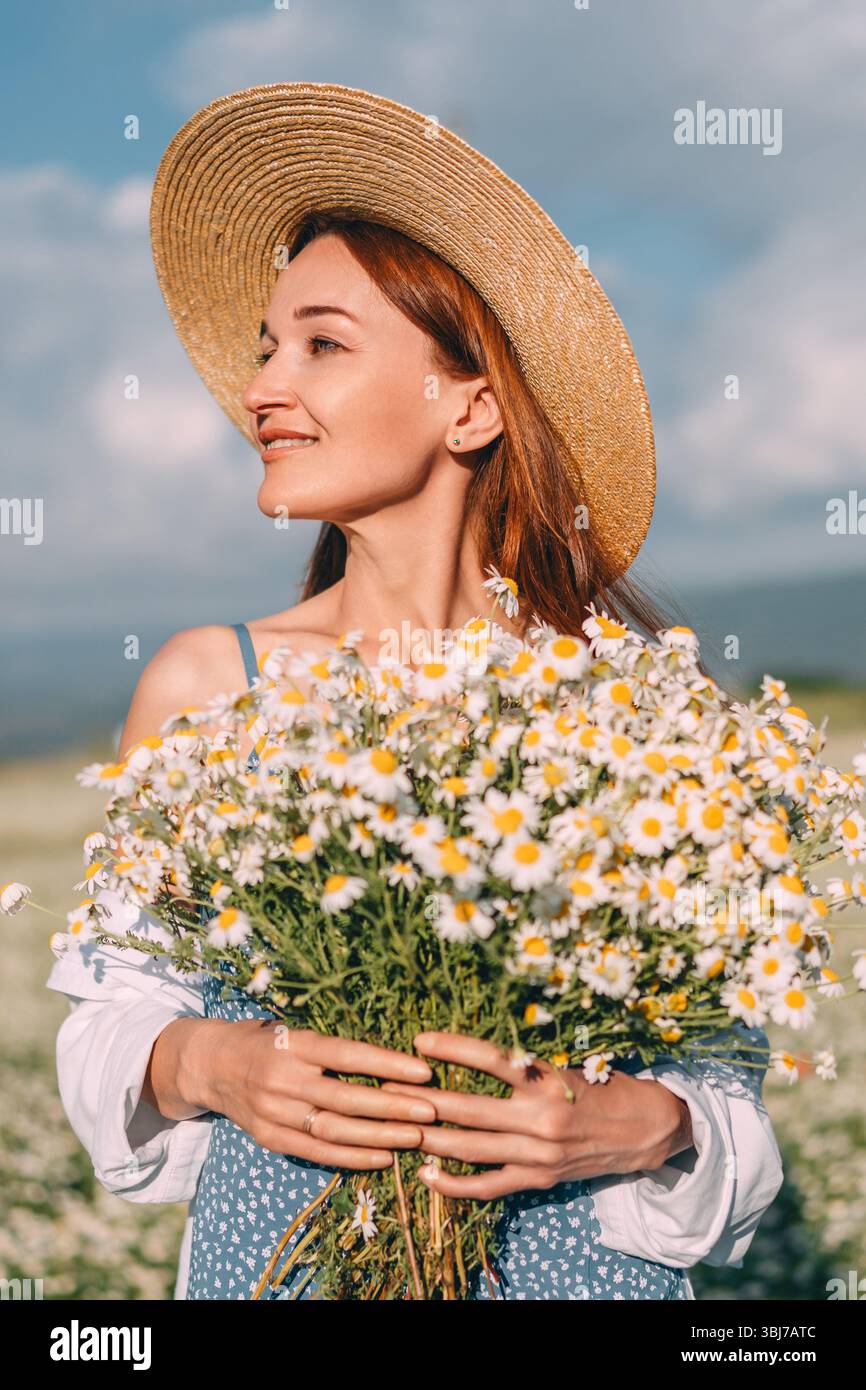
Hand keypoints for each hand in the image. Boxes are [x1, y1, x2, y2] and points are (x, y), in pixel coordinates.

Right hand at [162, 1017, 439, 1169]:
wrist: (210, 1065)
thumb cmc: (266, 1041)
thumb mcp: (295, 1029)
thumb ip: (333, 1046)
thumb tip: (393, 1058)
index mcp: (294, 1044)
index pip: (348, 1055)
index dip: (387, 1065)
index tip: (424, 1071)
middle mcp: (283, 1079)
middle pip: (347, 1098)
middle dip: (394, 1106)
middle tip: (432, 1111)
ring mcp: (274, 1112)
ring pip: (335, 1130)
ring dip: (380, 1136)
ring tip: (416, 1137)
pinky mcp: (270, 1138)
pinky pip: (317, 1152)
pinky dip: (352, 1157)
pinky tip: (383, 1157)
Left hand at [380, 1030, 692, 1199]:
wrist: (646, 1130)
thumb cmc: (604, 1086)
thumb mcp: (568, 1064)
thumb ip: (525, 1064)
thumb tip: (473, 1051)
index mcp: (549, 1080)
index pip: (492, 1059)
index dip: (452, 1049)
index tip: (419, 1039)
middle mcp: (541, 1118)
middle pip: (469, 1109)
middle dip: (424, 1099)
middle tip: (388, 1088)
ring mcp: (538, 1154)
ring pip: (472, 1148)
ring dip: (430, 1139)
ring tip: (397, 1126)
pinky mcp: (538, 1180)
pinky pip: (488, 1186)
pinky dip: (455, 1184)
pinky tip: (427, 1176)